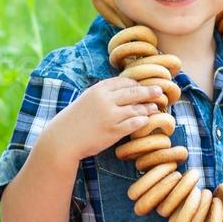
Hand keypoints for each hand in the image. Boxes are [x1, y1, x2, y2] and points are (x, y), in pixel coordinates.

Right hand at [46, 76, 166, 162]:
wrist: (63, 139)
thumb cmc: (73, 120)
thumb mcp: (86, 100)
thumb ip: (102, 94)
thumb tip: (120, 91)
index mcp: (98, 90)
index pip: (124, 81)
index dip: (136, 83)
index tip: (143, 85)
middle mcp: (106, 100)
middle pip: (134, 92)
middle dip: (149, 91)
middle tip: (159, 91)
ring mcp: (111, 116)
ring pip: (136, 108)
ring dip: (148, 107)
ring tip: (156, 107)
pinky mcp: (114, 131)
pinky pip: (134, 124)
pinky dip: (142, 121)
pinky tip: (147, 120)